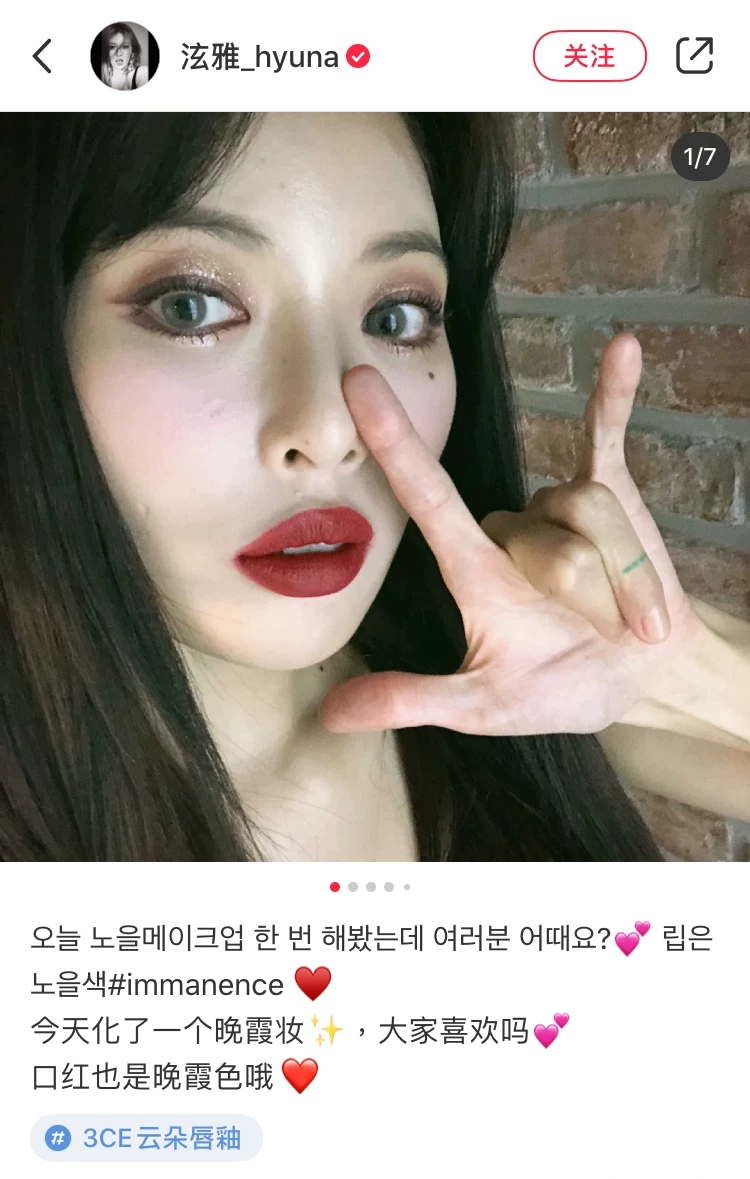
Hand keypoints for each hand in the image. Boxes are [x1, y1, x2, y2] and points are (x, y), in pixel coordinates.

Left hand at [320, 333, 701, 735]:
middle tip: (590, 634)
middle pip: (539, 536)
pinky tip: (623, 349)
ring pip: (589, 511)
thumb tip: (331, 715)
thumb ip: (414, 701)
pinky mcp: (611, 486)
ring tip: (625, 614)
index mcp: (471, 569)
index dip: (393, 442)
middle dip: (580, 593)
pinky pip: (607, 432)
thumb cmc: (557, 688)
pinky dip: (616, 395)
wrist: (641, 676)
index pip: (424, 494)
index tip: (356, 384)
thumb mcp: (484, 705)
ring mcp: (560, 501)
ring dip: (622, 577)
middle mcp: (510, 525)